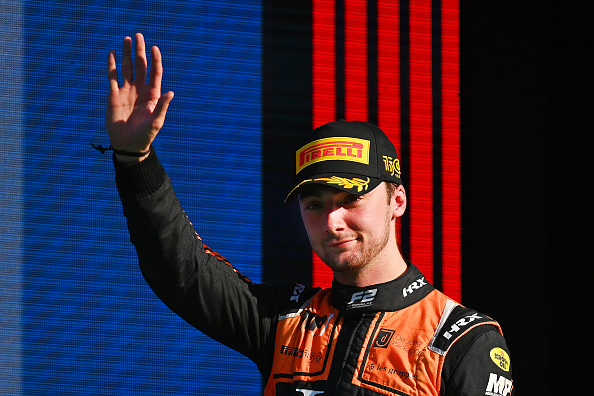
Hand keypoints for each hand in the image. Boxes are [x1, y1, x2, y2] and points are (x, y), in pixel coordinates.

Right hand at [106, 33, 173, 161]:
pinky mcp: (114, 95)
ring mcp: (127, 91)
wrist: (128, 144)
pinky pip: (112, 77)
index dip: (155, 60)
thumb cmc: (145, 135)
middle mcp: (140, 90)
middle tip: (139, 35)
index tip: (154, 48)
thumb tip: (171, 92)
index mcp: (153, 95)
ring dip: (127, 54)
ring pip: (126, 68)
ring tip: (127, 39)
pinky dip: (112, 65)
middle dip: (140, 51)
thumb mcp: (156, 121)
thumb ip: (162, 106)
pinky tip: (112, 53)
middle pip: (140, 66)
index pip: (154, 73)